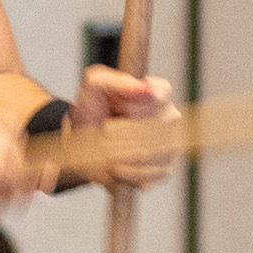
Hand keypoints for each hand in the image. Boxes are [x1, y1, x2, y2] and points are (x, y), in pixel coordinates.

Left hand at [68, 64, 177, 187]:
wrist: (82, 143)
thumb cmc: (92, 111)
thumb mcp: (93, 88)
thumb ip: (113, 80)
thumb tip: (141, 87)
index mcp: (158, 93)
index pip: (160, 96)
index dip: (134, 105)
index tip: (116, 108)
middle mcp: (171, 117)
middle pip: (157, 126)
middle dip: (124, 132)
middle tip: (105, 132)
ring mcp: (171, 144)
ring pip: (155, 151)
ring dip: (123, 153)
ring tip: (107, 149)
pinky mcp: (164, 168)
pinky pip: (152, 172)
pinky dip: (129, 172)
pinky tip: (116, 167)